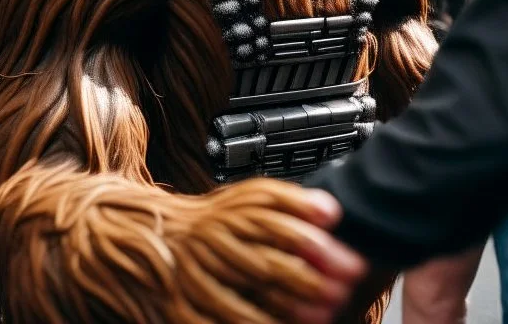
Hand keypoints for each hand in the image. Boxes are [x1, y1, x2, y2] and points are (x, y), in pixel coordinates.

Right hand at [178, 181, 366, 322]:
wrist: (155, 235)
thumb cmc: (214, 219)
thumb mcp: (251, 197)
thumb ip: (292, 202)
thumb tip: (332, 213)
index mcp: (236, 215)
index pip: (286, 231)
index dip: (324, 250)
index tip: (353, 265)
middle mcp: (216, 245)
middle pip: (270, 266)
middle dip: (312, 285)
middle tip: (343, 295)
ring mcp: (197, 278)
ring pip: (246, 300)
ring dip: (289, 313)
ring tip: (322, 317)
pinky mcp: (183, 307)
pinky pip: (220, 323)